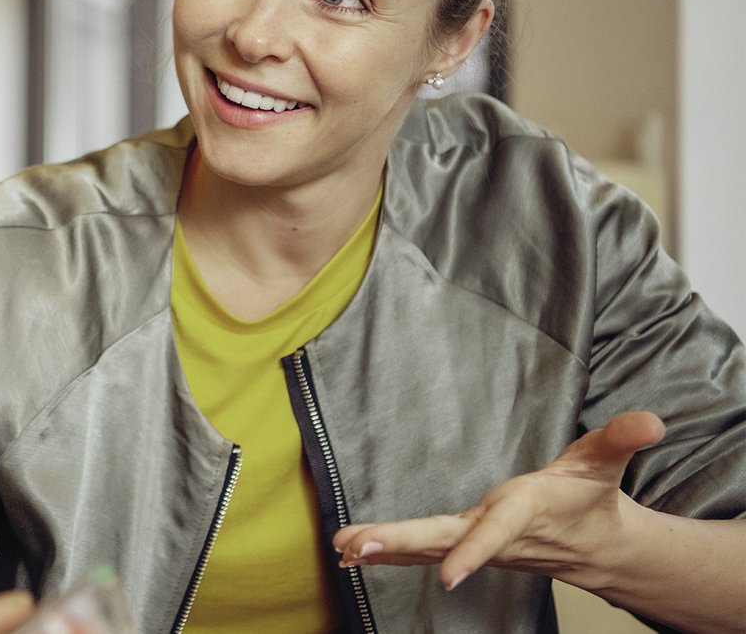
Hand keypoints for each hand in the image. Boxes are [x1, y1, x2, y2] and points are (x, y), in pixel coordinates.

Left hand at [332, 411, 665, 591]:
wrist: (592, 545)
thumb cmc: (588, 497)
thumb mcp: (605, 461)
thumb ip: (621, 439)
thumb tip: (650, 421)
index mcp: (524, 510)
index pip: (496, 531)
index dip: (473, 551)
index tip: (448, 573)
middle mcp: (493, 532)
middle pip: (441, 541)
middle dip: (399, 544)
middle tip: (357, 546)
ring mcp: (473, 543)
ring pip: (423, 549)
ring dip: (382, 549)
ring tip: (343, 548)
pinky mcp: (460, 545)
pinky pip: (418, 551)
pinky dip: (385, 552)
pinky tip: (351, 553)